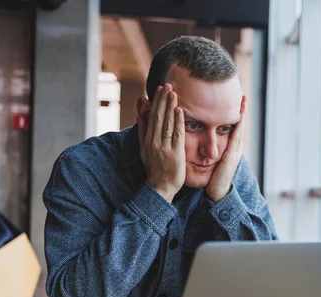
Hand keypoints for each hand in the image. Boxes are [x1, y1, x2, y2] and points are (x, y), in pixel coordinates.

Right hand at [137, 84, 185, 202]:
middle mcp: (154, 142)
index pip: (151, 116)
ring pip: (166, 123)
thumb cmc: (155, 167)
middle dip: (162, 100)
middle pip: (158, 117)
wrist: (160, 187)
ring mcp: (164, 147)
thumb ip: (143, 130)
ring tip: (173, 92)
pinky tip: (179, 110)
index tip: (159, 89)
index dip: (156, 102)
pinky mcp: (175, 153)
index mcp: (147, 139)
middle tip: (167, 85)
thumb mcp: (144, 148)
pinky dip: (177, 122)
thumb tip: (141, 113)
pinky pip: (176, 135)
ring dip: (169, 107)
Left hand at [204, 96, 246, 202]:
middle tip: (243, 96)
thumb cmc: (212, 178)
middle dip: (241, 110)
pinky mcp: (232, 155)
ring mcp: (235, 151)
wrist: (218, 192)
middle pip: (239, 125)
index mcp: (229, 148)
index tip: (235, 102)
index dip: (234, 115)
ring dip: (242, 114)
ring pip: (240, 128)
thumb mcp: (211, 161)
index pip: (232, 128)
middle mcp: (234, 147)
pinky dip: (239, 125)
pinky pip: (236, 136)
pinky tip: (239, 116)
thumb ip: (209, 150)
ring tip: (244, 101)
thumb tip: (202, 143)